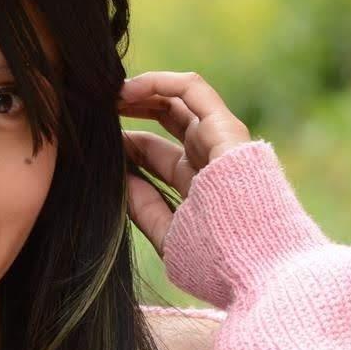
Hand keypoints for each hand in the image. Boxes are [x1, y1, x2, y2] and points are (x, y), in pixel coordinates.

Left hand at [115, 70, 250, 254]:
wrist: (255, 266)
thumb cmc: (217, 263)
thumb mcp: (168, 236)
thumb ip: (144, 208)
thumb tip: (119, 178)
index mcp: (196, 185)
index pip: (154, 152)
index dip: (124, 143)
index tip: (95, 140)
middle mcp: (208, 159)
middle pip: (167, 120)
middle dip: (132, 108)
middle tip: (97, 107)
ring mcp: (220, 142)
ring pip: (179, 100)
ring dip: (142, 90)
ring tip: (108, 93)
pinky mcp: (227, 129)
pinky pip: (193, 91)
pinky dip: (160, 83)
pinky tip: (128, 90)